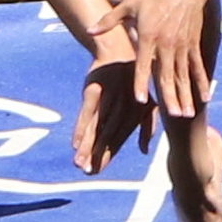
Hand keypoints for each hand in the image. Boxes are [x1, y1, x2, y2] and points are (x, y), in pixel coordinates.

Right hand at [72, 57, 155, 172]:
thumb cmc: (134, 80)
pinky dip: (81, 127)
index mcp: (134, 115)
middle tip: (87, 172)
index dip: (106, 156)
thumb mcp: (146, 103)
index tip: (94, 171)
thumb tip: (144, 152)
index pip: (117, 140)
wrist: (120, 50)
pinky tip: (75, 142)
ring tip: (78, 163)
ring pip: (98, 128)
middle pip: (107, 137)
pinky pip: (87, 112)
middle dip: (97, 156)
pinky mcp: (94, 89)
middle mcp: (123, 109)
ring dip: (88, 146)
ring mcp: (109, 99)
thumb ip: (146, 127)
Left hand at [90, 0, 208, 116]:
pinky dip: (201, 84)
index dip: (141, 82)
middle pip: (167, 76)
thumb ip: (109, 21)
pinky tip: (205, 99)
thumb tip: (90, 31)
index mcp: (148, 37)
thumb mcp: (129, 5)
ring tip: (187, 115)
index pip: (143, 64)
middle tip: (173, 116)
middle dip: (170, 98)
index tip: (140, 100)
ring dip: (185, 96)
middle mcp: (166, 45)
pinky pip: (198, 68)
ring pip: (184, 76)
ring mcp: (182, 47)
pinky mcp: (193, 46)